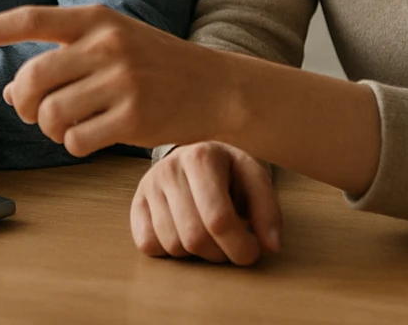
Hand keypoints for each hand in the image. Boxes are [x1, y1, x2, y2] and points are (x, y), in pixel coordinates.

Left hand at [0, 4, 238, 156]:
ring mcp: (122, 81)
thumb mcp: (110, 47)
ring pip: (50, 115)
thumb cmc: (155, 65)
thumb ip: (62, 60)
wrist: (215, 86)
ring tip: (70, 124)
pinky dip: (74, 145)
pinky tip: (93, 137)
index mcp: (97, 20)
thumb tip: (9, 91)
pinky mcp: (134, 118)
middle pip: (31, 80)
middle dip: (23, 103)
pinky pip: (76, 141)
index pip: (31, 19)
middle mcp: (107, 45)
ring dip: (51, 129)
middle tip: (35, 112)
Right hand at [132, 143, 281, 265]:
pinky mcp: (136, 203)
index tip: (252, 253)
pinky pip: (148, 245)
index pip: (219, 219)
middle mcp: (170, 168)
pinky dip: (169, 251)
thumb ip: (268, 211)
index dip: (239, 246)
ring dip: (197, 254)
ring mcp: (149, 186)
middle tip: (232, 247)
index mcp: (202, 157)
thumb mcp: (255, 180)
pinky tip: (185, 233)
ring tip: (210, 237)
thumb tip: (270, 245)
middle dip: (220, 254)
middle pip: (194, 237)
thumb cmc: (229, 171)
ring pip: (172, 245)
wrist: (198, 153)